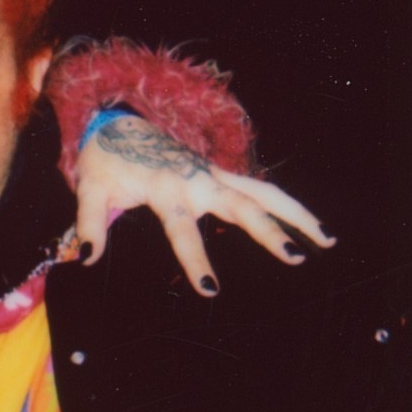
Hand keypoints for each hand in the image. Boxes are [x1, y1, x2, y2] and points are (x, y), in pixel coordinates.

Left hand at [75, 115, 333, 295]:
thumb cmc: (104, 159)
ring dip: (295, 213)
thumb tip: (85, 256)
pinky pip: (259, 188)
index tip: (211, 289)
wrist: (116, 122)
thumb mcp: (89, 188)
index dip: (195, 258)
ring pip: (262, 193)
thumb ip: (88, 223)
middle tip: (294, 258)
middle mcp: (197, 179)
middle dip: (267, 232)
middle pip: (240, 206)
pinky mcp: (219, 174)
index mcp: (165, 186)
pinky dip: (285, 204)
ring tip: (326, 239)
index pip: (184, 227)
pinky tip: (312, 225)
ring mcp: (213, 174)